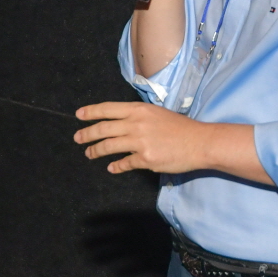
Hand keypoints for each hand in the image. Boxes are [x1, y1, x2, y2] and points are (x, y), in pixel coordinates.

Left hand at [75, 101, 211, 173]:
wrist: (199, 142)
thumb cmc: (180, 127)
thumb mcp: (157, 113)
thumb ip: (138, 117)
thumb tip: (121, 124)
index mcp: (139, 110)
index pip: (108, 109)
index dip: (91, 112)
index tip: (78, 115)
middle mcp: (136, 124)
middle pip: (103, 129)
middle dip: (87, 134)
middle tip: (78, 139)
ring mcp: (139, 142)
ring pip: (109, 146)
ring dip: (96, 151)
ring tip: (89, 154)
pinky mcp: (145, 159)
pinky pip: (124, 163)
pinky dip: (116, 166)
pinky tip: (111, 168)